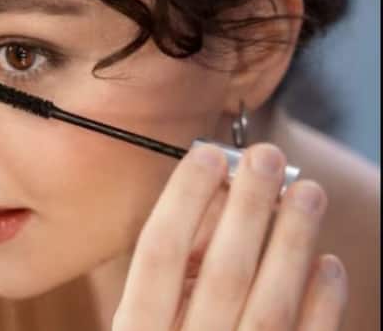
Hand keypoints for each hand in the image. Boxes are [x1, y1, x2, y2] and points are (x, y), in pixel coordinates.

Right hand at [112, 143, 347, 330]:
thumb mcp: (141, 319)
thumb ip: (167, 269)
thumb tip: (212, 202)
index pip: (158, 252)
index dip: (184, 198)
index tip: (207, 155)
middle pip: (222, 271)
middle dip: (248, 206)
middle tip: (268, 157)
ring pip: (271, 304)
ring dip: (292, 242)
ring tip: (307, 192)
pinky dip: (322, 304)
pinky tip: (328, 262)